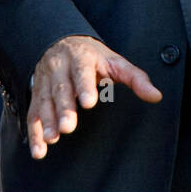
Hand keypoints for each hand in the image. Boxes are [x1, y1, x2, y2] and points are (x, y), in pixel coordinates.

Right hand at [27, 35, 161, 159]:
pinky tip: (39, 150)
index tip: (88, 102)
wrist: (60, 41)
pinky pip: (33, 113)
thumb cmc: (93, 57)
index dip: (84, 86)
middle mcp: (59, 67)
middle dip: (64, 108)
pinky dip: (34, 132)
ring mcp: (45, 81)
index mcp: (80, 57)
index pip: (81, 71)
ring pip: (45, 101)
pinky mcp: (37, 94)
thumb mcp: (115, 61)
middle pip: (61, 88)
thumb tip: (156, 96)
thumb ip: (136, 78)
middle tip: (68, 127)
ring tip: (53, 138)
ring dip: (47, 120)